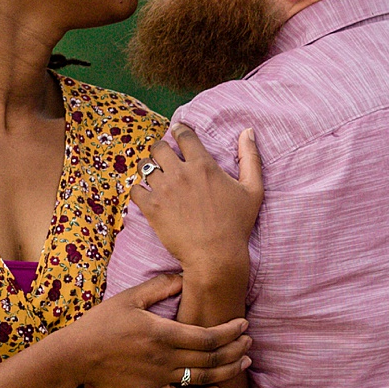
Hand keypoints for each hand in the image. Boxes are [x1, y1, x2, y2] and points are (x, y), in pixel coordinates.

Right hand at [63, 275, 251, 387]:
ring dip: (228, 371)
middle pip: (211, 358)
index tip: (243, 324)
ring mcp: (158, 378)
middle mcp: (165, 358)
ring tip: (244, 363)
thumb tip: (185, 277)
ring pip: (203, 379)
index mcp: (163, 333)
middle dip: (236, 350)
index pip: (207, 335)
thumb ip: (160, 287)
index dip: (230, 331)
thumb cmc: (101, 323)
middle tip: (250, 342)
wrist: (76, 355)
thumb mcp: (129, 298)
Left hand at [132, 126, 261, 280]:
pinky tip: (147, 195)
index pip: (184, 136)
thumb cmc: (236, 225)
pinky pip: (135, 189)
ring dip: (149, 169)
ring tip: (155, 176)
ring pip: (145, 166)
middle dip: (161, 149)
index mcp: (203, 165)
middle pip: (159, 147)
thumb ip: (251, 158)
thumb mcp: (253, 190)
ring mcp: (163, 190)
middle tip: (164, 157)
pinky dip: (139, 190)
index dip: (180, 131)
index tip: (177, 132)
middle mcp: (180, 173)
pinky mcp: (151, 208)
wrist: (215, 256)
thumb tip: (247, 132)